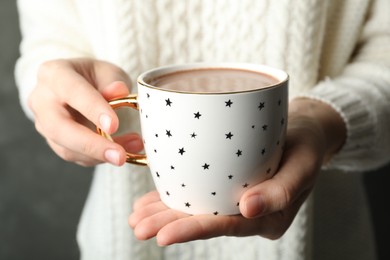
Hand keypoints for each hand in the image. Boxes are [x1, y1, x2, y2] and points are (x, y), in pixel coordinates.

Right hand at [29, 58, 142, 165]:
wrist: (82, 86)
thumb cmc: (95, 76)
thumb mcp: (108, 71)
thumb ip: (113, 81)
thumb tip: (119, 91)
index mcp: (54, 74)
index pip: (72, 91)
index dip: (93, 109)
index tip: (114, 126)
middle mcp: (42, 100)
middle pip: (59, 128)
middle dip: (91, 145)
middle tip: (119, 155)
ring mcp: (44, 124)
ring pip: (66, 148)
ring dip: (100, 155)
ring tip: (127, 153)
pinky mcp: (54, 143)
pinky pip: (76, 156)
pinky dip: (100, 158)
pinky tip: (123, 152)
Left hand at [128, 98, 345, 244]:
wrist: (305, 130)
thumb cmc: (306, 145)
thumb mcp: (304, 163)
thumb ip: (282, 190)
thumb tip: (249, 210)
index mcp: (269, 217)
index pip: (228, 225)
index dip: (195, 230)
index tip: (163, 235)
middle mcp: (249, 212)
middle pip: (207, 220)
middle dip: (170, 225)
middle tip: (138, 227)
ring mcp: (236, 200)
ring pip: (198, 208)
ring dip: (165, 213)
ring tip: (136, 217)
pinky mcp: (227, 185)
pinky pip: (199, 194)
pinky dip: (174, 196)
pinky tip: (150, 200)